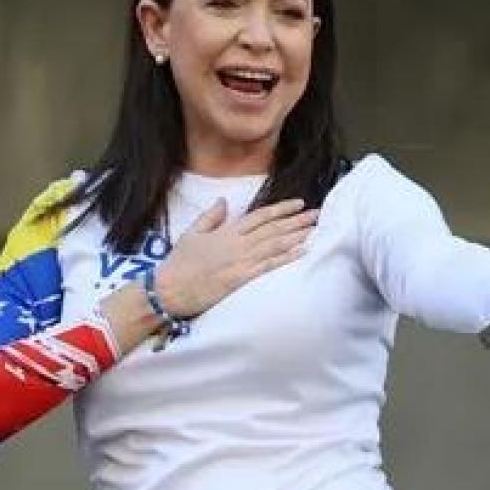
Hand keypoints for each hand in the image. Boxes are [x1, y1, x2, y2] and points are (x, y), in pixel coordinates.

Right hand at [152, 198, 317, 317]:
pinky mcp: (242, 278)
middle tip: (318, 214)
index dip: (282, 209)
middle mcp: (238, 243)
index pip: (261, 215)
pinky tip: (303, 252)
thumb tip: (224, 200)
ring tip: (315, 228)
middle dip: (297, 220)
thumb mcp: (192, 233)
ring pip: (275, 244)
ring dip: (297, 235)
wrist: (171, 289)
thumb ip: (210, 216)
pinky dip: (287, 257)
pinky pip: (269, 265)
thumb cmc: (179, 263)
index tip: (299, 203)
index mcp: (227, 231)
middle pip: (274, 228)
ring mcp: (241, 260)